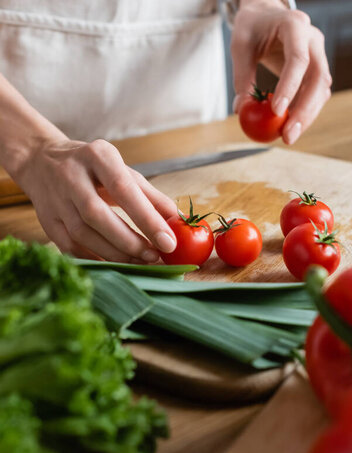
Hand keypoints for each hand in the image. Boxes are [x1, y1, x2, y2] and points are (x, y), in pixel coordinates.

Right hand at [17, 138, 177, 261]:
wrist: (42, 162)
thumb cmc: (94, 170)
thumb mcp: (123, 171)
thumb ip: (151, 197)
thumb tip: (178, 222)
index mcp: (97, 156)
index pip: (123, 189)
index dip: (147, 219)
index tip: (169, 242)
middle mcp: (71, 176)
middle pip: (98, 215)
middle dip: (129, 241)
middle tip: (153, 257)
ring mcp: (55, 200)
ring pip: (82, 235)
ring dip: (114, 254)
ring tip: (139, 262)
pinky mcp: (46, 221)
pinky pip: (70, 248)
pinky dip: (95, 260)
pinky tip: (116, 265)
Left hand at [231, 0, 331, 143]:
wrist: (266, 17)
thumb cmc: (252, 29)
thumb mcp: (240, 47)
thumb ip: (242, 77)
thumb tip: (241, 110)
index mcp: (294, 26)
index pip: (298, 59)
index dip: (289, 87)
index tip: (276, 111)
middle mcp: (313, 40)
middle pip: (318, 79)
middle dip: (304, 111)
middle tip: (287, 135)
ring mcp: (319, 56)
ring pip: (321, 91)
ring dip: (306, 117)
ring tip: (287, 137)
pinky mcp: (316, 72)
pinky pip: (316, 96)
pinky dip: (304, 113)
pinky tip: (289, 127)